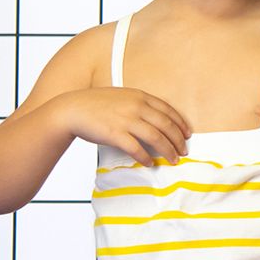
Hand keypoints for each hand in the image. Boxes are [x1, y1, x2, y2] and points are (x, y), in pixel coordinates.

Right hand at [55, 87, 190, 164]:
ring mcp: (126, 120)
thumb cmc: (96, 105)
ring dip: (168, 151)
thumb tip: (156, 120)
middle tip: (184, 151)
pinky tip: (150, 163)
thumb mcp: (121, 96)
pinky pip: (137, 149)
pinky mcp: (115, 134)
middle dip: (178, 141)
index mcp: (139, 96)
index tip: (187, 134)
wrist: (71, 109)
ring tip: (173, 160)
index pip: (168, 110)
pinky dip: (146, 157)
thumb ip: (139, 104)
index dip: (180, 124)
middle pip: (166, 126)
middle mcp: (136, 106)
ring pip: (156, 138)